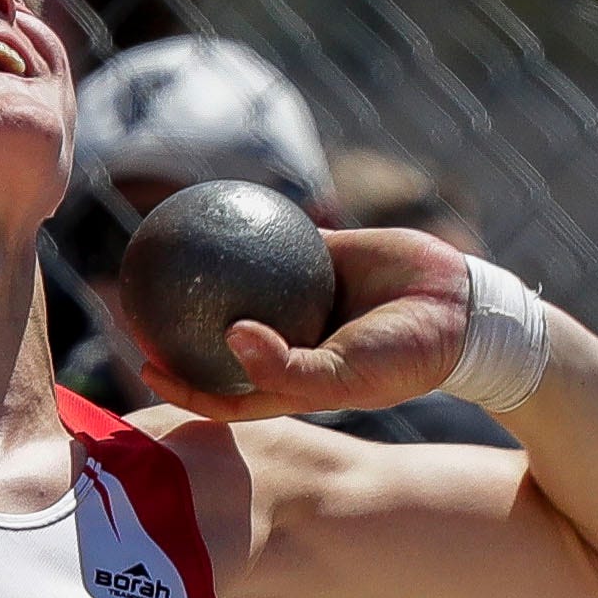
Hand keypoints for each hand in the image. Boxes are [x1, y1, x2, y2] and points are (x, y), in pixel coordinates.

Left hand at [140, 227, 471, 422]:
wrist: (461, 309)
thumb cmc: (404, 355)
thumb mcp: (344, 375)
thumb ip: (286, 369)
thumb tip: (229, 339)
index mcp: (286, 380)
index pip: (220, 389)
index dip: (179, 384)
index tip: (144, 364)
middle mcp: (287, 341)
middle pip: (216, 337)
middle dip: (175, 327)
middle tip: (136, 303)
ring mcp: (302, 299)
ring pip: (241, 285)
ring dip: (203, 272)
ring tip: (165, 249)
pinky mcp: (320, 258)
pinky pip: (274, 239)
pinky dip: (249, 227)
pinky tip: (215, 208)